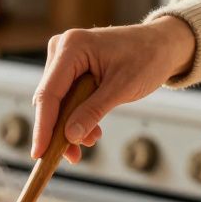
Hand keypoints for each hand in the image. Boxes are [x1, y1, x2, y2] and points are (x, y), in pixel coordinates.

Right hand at [32, 16, 195, 162]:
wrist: (161, 45)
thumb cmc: (147, 58)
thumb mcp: (122, 88)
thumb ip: (93, 112)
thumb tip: (70, 136)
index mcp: (72, 47)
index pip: (49, 93)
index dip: (43, 126)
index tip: (39, 153)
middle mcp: (62, 49)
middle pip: (49, 99)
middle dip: (58, 130)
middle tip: (72, 157)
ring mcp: (64, 58)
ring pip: (57, 102)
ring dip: (70, 125)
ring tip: (91, 141)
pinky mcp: (70, 68)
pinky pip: (66, 98)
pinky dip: (76, 117)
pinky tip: (91, 132)